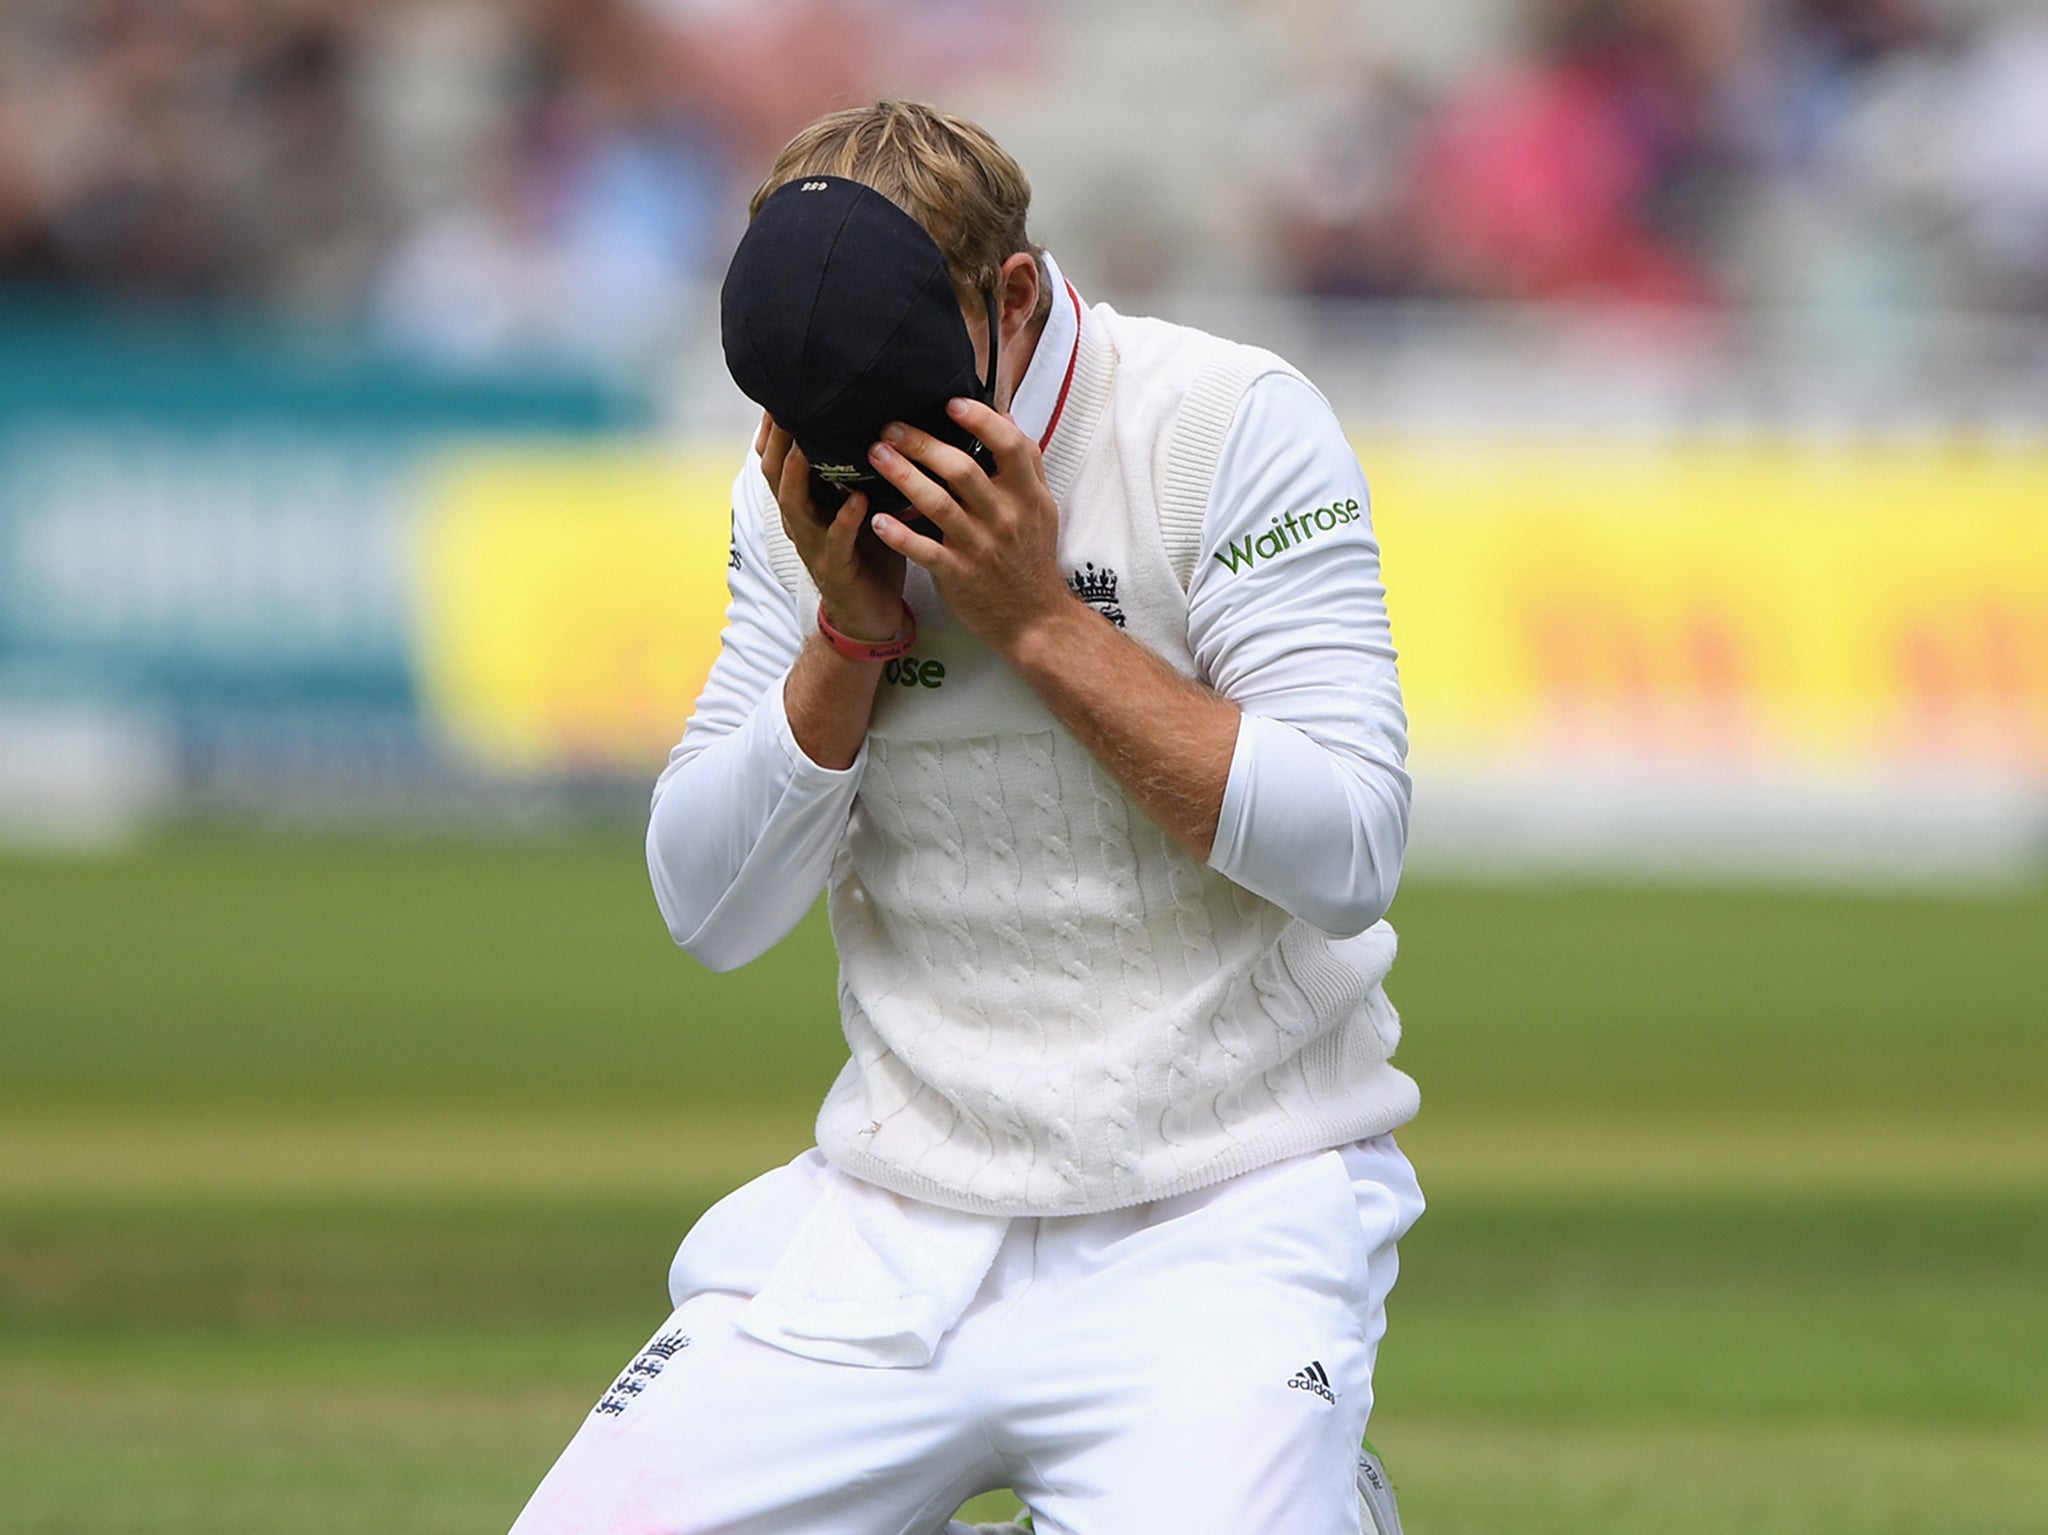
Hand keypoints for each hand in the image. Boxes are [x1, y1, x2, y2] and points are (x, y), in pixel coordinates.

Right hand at [757, 413, 904, 641]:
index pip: (776, 455)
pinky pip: (836, 541)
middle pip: (775, 471)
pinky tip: (858, 499)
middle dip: (778, 438)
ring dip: (799, 473)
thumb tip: (876, 417)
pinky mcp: (836, 567)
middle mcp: (800, 518)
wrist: (870, 614)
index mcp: (804, 500)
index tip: (782, 388)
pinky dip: (845, 519)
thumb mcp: (857, 501)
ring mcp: (814, 543)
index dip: (773, 425)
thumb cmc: (868, 551)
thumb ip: (857, 467)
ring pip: (794, 503)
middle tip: (786, 403)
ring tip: (807, 444)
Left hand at [863, 398, 1071, 657]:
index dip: (981, 421)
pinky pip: (925, 551)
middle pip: (962, 469)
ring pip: (937, 504)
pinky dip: (900, 535)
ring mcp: (980, 546)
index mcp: (1026, 495)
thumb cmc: (1031, 556)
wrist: (1035, 618)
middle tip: (892, 428)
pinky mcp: (959, 574)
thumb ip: (1026, 463)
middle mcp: (1004, 517)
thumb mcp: (1041, 507)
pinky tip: (878, 519)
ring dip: (903, 476)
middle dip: (922, 444)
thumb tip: (1004, 417)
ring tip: (876, 456)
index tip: (951, 404)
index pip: (1010, 446)